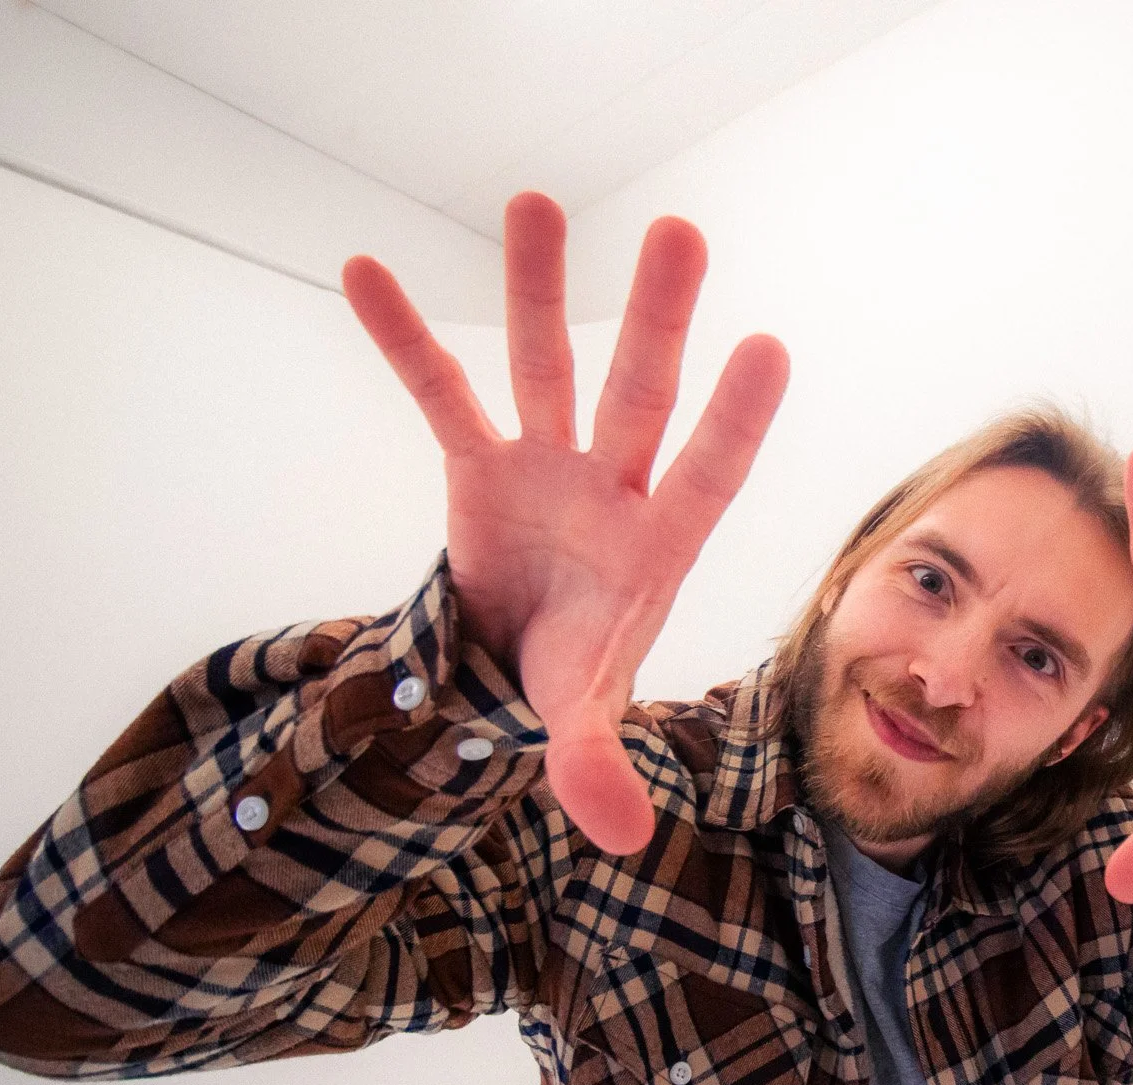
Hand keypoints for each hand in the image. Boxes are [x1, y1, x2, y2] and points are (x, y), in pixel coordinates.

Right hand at [341, 191, 789, 855]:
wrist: (514, 660)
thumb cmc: (572, 675)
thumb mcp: (579, 718)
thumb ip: (595, 765)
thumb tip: (624, 837)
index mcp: (658, 547)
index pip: (707, 476)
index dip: (736, 423)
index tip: (769, 348)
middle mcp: (612, 488)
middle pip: (640, 395)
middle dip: (657, 323)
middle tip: (681, 233)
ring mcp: (546, 466)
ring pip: (547, 365)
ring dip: (541, 291)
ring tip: (532, 200)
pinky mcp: (478, 465)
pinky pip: (442, 392)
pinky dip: (406, 339)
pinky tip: (362, 269)